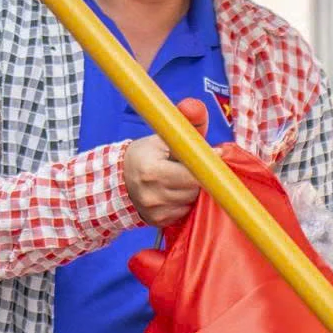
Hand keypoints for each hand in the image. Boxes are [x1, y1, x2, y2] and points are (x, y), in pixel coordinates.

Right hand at [124, 98, 209, 228]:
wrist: (118, 179)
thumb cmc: (145, 154)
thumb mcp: (161, 136)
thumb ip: (184, 125)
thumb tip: (199, 110)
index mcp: (152, 171)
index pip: (192, 174)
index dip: (206, 166)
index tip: (215, 157)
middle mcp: (152, 195)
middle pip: (194, 189)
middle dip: (199, 177)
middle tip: (193, 166)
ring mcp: (154, 211)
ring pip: (191, 202)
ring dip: (193, 190)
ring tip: (181, 178)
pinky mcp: (158, 222)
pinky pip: (183, 213)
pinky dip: (184, 202)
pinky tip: (175, 192)